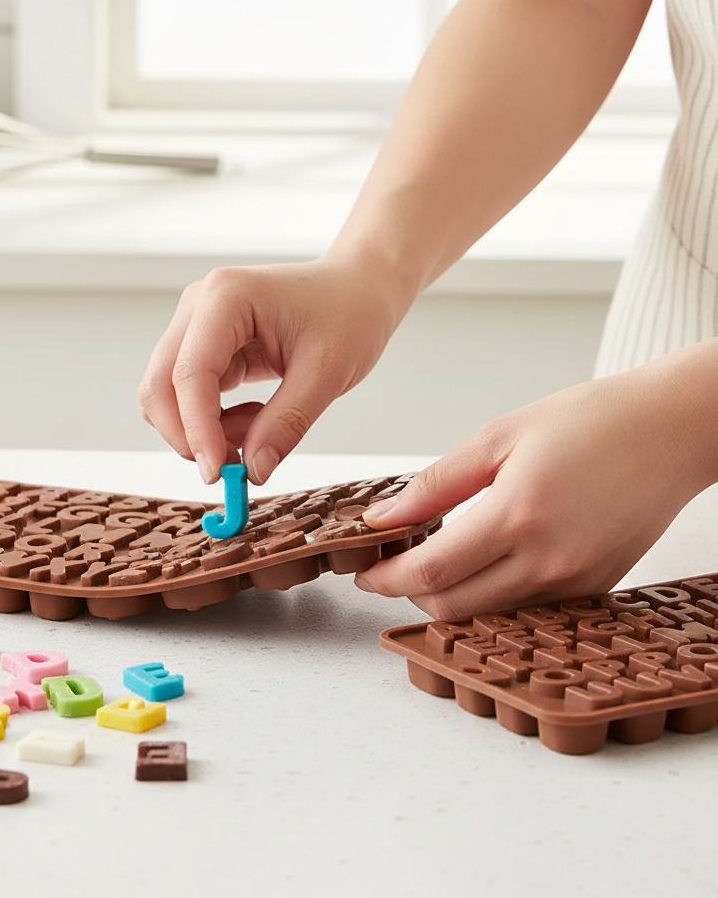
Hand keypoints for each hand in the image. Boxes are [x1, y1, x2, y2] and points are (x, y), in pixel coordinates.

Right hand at [137, 256, 401, 484]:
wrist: (356, 290)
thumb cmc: (348, 314)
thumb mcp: (327, 374)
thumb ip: (286, 424)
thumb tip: (254, 470)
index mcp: (226, 297)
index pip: (190, 373)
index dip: (197, 429)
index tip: (217, 472)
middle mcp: (199, 306)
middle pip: (160, 384)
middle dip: (188, 435)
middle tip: (231, 469)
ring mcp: (196, 325)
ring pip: (167, 395)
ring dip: (202, 430)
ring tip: (259, 429)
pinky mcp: (203, 346)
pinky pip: (188, 397)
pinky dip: (213, 422)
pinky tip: (255, 416)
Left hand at [355, 352, 717, 618]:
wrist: (670, 431)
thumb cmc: (588, 422)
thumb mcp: (498, 438)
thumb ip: (436, 484)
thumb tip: (384, 516)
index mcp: (518, 516)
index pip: (431, 572)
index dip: (388, 579)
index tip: (365, 573)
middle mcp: (549, 560)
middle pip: (454, 607)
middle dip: (411, 594)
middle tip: (392, 566)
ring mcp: (576, 581)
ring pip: (490, 614)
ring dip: (451, 595)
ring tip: (436, 555)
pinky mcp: (595, 587)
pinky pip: (528, 606)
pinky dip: (493, 593)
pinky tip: (484, 559)